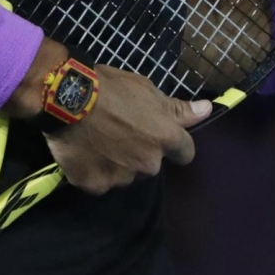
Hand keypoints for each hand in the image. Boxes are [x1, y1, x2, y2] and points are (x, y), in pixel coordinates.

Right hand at [41, 65, 207, 192]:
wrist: (67, 98)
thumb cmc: (111, 88)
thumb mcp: (147, 90)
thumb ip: (178, 109)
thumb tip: (207, 110)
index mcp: (166, 138)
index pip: (185, 153)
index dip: (174, 145)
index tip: (158, 135)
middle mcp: (148, 163)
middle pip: (151, 165)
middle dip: (140, 153)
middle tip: (119, 132)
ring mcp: (121, 178)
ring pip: (125, 175)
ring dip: (117, 164)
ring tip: (98, 141)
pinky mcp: (95, 186)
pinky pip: (100, 182)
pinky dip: (94, 171)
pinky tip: (84, 152)